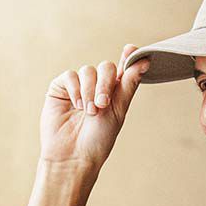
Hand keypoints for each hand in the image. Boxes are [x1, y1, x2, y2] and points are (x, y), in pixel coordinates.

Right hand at [41, 45, 148, 171]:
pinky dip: (75, 89)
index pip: (123, 70)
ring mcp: (78, 87)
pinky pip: (71, 76)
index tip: (132, 50)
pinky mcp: (61, 88)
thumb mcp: (117, 111)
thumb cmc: (98, 140)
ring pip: (88, 71)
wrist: (73, 156)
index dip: (128, 58)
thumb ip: (128, 84)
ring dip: (90, 91)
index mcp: (114, 94)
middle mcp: (96, 87)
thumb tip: (144, 60)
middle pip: (106, 67)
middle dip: (105, 83)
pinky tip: (76, 105)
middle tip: (102, 104)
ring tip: (88, 112)